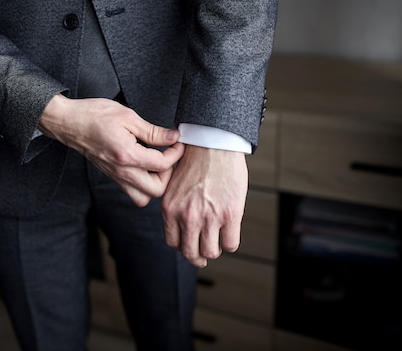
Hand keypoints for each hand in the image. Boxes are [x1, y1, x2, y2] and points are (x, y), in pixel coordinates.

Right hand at [38, 95, 184, 206]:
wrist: (69, 123)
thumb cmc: (94, 115)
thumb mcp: (128, 117)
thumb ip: (153, 131)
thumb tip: (173, 137)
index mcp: (127, 155)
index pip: (162, 165)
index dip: (175, 153)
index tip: (177, 142)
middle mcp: (121, 171)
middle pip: (156, 190)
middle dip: (168, 174)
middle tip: (167, 155)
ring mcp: (115, 176)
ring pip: (143, 198)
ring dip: (155, 184)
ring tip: (156, 165)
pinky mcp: (111, 176)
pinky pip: (131, 191)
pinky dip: (142, 184)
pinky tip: (144, 165)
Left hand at [162, 145, 247, 267]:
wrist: (214, 144)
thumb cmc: (195, 161)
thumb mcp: (174, 185)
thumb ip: (175, 206)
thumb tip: (180, 225)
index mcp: (170, 208)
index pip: (173, 242)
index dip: (182, 246)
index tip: (189, 244)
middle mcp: (187, 216)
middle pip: (190, 253)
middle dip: (198, 258)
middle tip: (203, 257)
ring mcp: (209, 217)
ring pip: (211, 251)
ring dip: (215, 250)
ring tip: (218, 243)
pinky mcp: (230, 214)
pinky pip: (231, 243)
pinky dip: (231, 243)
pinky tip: (231, 234)